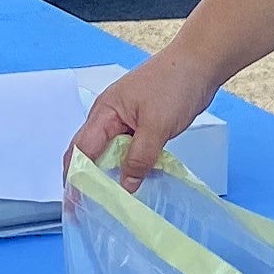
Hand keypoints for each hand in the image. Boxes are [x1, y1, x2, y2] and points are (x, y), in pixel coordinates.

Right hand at [70, 45, 222, 190]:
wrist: (199, 64)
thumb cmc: (175, 84)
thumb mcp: (157, 126)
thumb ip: (139, 157)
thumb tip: (125, 186)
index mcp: (104, 112)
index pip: (80, 150)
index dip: (74, 177)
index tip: (73, 203)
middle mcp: (108, 116)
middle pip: (89, 152)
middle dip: (85, 180)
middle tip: (86, 209)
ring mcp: (124, 120)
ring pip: (109, 152)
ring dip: (108, 174)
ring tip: (109, 202)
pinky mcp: (140, 124)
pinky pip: (127, 150)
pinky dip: (126, 166)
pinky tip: (133, 181)